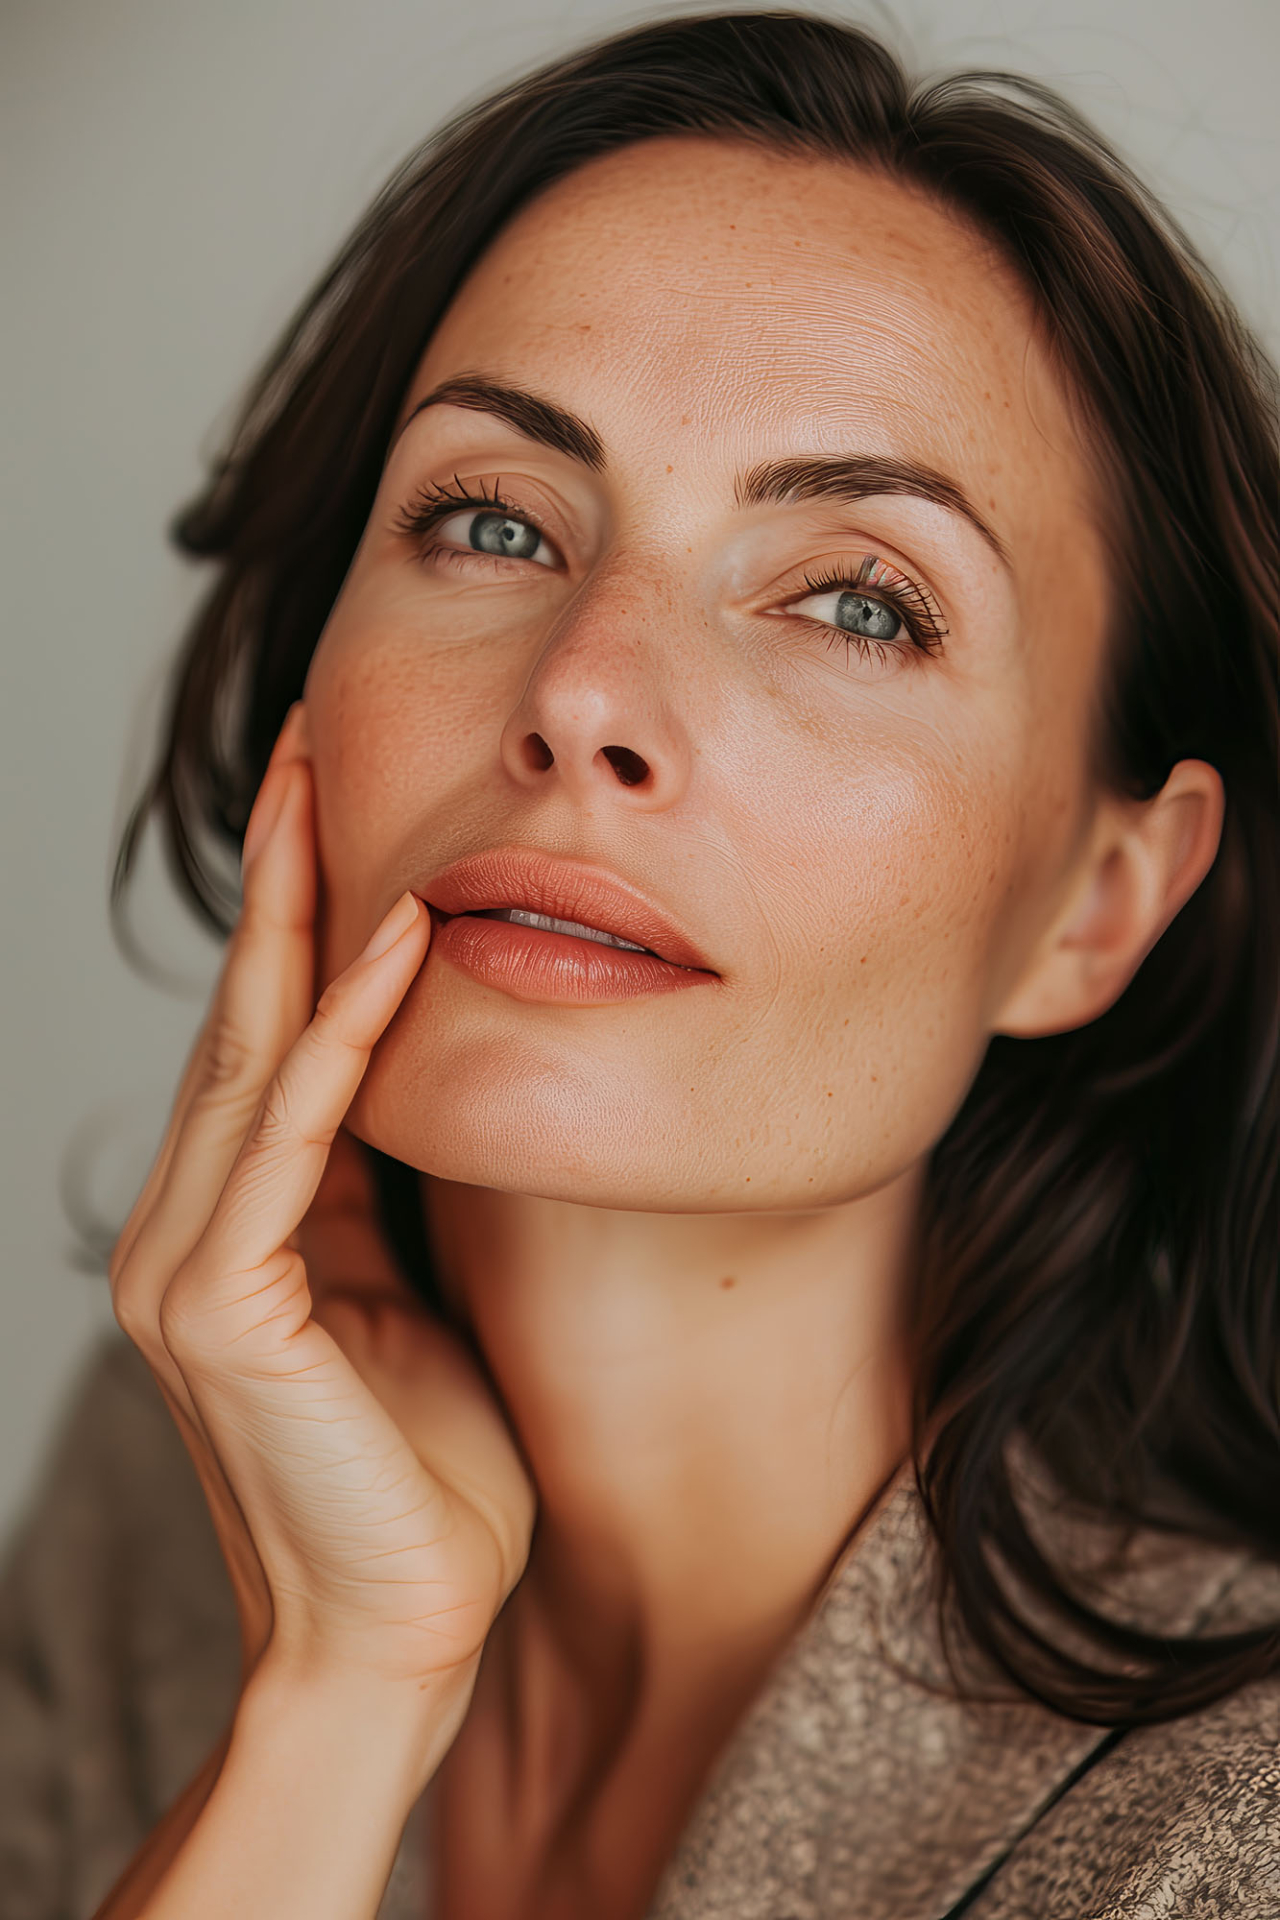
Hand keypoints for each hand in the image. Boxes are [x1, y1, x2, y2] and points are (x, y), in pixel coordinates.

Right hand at [109, 708, 533, 1703]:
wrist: (400, 1637)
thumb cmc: (430, 1474)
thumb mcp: (408, 1294)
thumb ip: (385, 1190)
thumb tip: (420, 1078)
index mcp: (240, 1222)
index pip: (270, 1036)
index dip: (300, 911)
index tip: (335, 799)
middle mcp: (188, 1226)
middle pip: (245, 1013)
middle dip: (281, 872)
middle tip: (312, 741)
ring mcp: (189, 1265)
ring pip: (255, 1051)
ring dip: (300, 910)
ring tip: (331, 784)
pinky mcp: (223, 1307)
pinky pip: (296, 1136)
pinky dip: (347, 1033)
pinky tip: (395, 941)